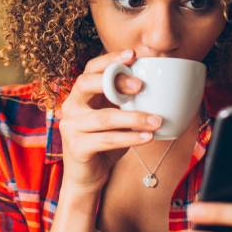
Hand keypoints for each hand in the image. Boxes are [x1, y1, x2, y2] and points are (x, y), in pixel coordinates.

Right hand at [58, 49, 163, 193]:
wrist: (88, 177)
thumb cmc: (105, 141)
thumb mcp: (116, 116)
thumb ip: (127, 101)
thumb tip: (160, 84)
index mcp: (81, 94)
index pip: (91, 68)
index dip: (110, 59)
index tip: (133, 54)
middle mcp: (71, 106)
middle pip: (86, 83)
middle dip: (115, 81)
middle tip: (141, 86)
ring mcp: (71, 127)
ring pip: (104, 117)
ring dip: (134, 117)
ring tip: (157, 120)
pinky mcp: (77, 147)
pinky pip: (106, 140)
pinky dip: (129, 138)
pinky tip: (147, 137)